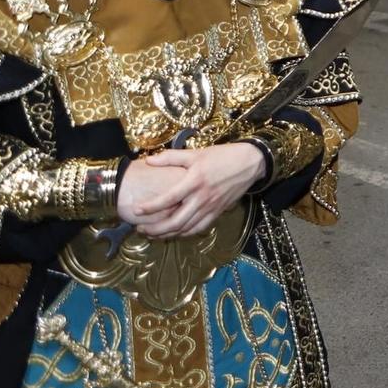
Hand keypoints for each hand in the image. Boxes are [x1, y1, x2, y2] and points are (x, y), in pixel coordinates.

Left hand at [123, 144, 265, 238]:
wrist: (250, 163)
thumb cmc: (222, 156)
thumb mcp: (196, 153)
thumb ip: (171, 157)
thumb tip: (148, 160)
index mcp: (195, 181)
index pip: (168, 198)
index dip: (151, 206)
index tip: (136, 210)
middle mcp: (202, 198)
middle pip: (175, 221)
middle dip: (155, 228)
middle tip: (140, 229)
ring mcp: (211, 207)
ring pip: (186, 228)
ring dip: (167, 234)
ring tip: (152, 234)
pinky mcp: (218, 212)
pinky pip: (199, 228)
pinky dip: (185, 233)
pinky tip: (174, 233)